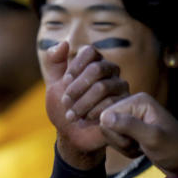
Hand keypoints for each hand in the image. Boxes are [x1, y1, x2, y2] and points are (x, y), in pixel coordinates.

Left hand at [44, 42, 127, 168]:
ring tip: (71, 115)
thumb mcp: (53, 86)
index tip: (64, 82)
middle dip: (76, 87)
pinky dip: (92, 112)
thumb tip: (64, 43)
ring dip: (81, 103)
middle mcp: (110, 72)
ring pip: (103, 87)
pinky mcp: (124, 105)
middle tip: (65, 101)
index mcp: (93, 63)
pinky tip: (85, 119)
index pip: (90, 52)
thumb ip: (54, 64)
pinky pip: (111, 104)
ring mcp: (119, 88)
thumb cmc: (63, 108)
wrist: (72, 134)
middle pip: (97, 69)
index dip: (74, 66)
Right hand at [99, 93, 177, 177]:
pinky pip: (115, 140)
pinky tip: (140, 150)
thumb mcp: (152, 137)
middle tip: (139, 144)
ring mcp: (132, 117)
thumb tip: (105, 116)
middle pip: (106, 125)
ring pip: (109, 134)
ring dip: (123, 147)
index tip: (136, 139)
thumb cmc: (173, 149)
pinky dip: (126, 150)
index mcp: (138, 101)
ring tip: (141, 148)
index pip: (106, 115)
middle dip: (120, 141)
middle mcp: (133, 105)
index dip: (116, 133)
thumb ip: (129, 125)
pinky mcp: (132, 129)